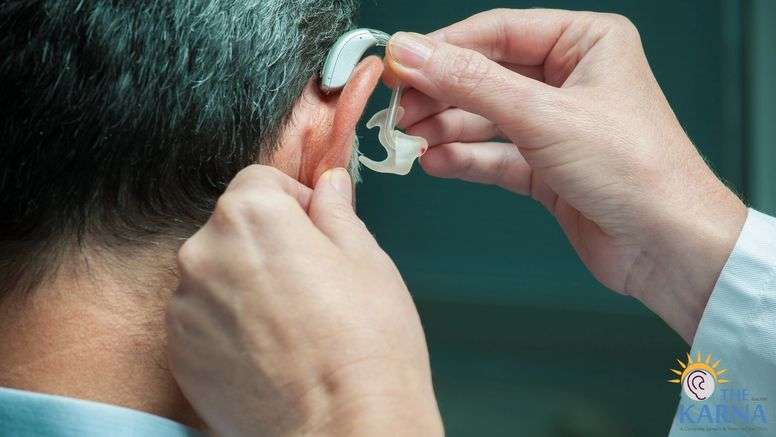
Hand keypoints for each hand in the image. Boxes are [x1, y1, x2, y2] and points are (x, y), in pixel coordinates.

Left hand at [166, 165, 441, 435]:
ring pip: (217, 274)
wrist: (342, 426)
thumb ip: (337, 211)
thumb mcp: (366, 259)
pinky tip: (270, 350)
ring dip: (245, 284)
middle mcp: (203, 253)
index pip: (260, 182)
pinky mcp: (179, 354)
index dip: (295, 201)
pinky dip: (229, 326)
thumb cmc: (365, 342)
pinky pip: (203, 320)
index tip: (316, 231)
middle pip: (233, 228)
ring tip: (292, 323)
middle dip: (268, 242)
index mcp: (250, 216)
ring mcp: (185, 307)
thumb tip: (330, 185)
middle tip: (311, 281)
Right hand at [385, 9, 745, 341]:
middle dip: (438, 94)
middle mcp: (570, 80)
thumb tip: (412, 52)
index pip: (497, 32)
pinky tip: (433, 162)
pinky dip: (462, 158)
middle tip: (395, 108)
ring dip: (443, 129)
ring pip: (484, 118)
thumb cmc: (636, 169)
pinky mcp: (546, 168)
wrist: (668, 247)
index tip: (398, 64)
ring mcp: (556, 125)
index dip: (442, 48)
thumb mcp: (544, 116)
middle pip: (485, 75)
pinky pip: (493, 155)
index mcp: (585, 43)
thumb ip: (471, 83)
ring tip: (406, 140)